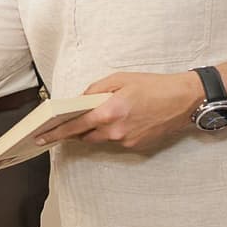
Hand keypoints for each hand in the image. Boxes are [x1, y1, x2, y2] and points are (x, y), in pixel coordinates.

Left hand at [33, 71, 204, 150]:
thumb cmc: (154, 86)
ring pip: (101, 139)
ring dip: (96, 130)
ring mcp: (126, 141)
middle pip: (85, 136)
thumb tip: (79, 101)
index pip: (73, 126)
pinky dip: (114, 132)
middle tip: (69, 122)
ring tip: (106, 114)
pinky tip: (124, 119)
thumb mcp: (120, 79)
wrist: (185, 100)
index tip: (41, 138)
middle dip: (76, 130)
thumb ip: (95, 90)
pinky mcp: (137, 147)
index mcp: (108, 112)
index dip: (55, 133)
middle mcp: (115, 131)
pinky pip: (116, 140)